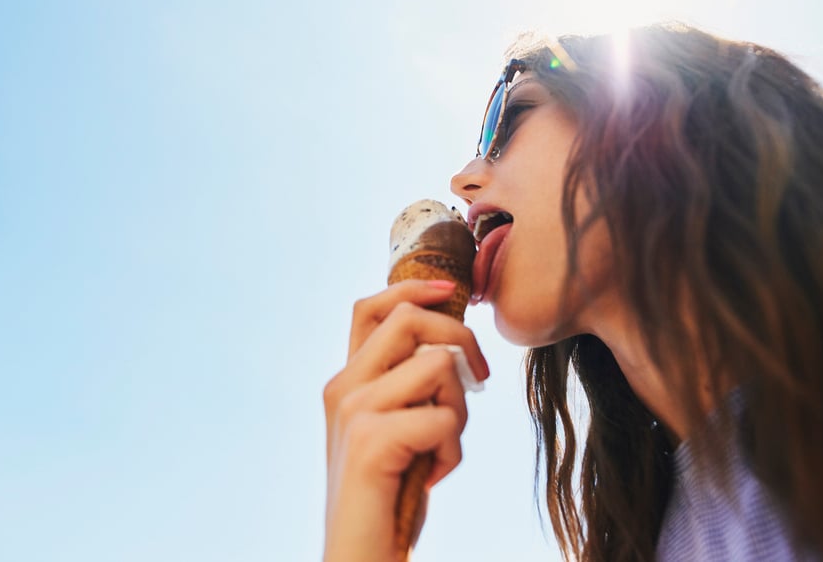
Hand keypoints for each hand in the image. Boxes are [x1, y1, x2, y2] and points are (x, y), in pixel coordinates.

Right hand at [323, 280, 489, 561]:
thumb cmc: (389, 496)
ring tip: (443, 446)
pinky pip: (443, 419)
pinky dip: (454, 452)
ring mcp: (353, 412)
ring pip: (437, 366)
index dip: (414, 287)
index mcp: (346, 382)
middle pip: (409, 318)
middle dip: (460, 339)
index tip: (453, 291)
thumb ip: (408, 387)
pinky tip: (433, 477)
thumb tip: (451, 347)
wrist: (360, 557)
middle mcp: (342, 388)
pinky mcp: (370, 441)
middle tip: (479, 380)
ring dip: (459, 407)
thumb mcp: (397, 429)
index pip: (372, 306)